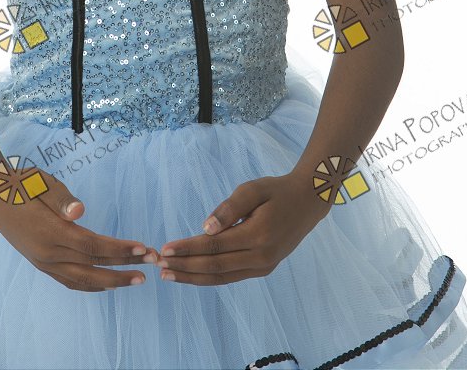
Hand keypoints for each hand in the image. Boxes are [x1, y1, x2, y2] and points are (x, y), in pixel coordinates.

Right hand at [0, 161, 158, 292]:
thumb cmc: (22, 184)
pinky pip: (70, 281)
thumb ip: (62, 198)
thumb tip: (80, 211)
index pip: (93, 246)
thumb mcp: (42, 183)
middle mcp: (48, 254)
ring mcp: (43, 262)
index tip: (144, 248)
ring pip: (82, 280)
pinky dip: (90, 284)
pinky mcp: (41, 263)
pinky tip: (104, 282)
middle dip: (123, 270)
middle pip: (92, 268)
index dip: (120, 250)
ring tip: (134, 280)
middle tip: (150, 269)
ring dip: (110, 282)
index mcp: (51, 233)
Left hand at [147, 173, 328, 285]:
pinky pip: (231, 277)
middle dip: (185, 267)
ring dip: (193, 277)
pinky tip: (192, 274)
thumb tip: (205, 229)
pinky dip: (209, 277)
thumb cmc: (276, 191)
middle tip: (159, 266)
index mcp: (258, 235)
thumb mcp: (253, 189)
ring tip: (170, 275)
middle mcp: (261, 257)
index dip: (188, 249)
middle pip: (215, 268)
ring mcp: (263, 267)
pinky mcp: (263, 269)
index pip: (214, 247)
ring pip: (222, 278)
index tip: (165, 248)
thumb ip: (229, 208)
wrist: (307, 202)